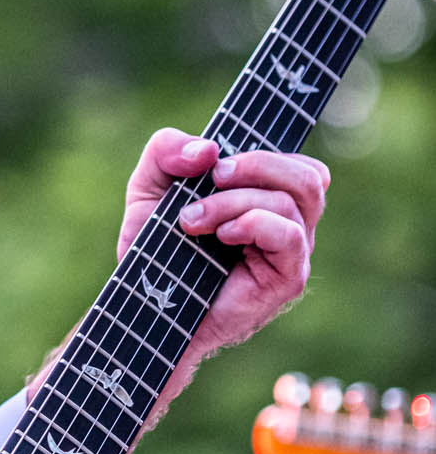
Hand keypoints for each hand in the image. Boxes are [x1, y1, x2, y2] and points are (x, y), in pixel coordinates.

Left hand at [118, 129, 328, 361]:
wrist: (147, 305)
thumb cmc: (155, 246)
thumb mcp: (148, 186)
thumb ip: (166, 150)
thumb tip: (207, 148)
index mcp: (266, 196)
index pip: (296, 161)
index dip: (265, 150)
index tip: (215, 159)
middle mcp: (288, 222)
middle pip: (306, 174)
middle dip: (256, 164)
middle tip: (211, 177)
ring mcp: (292, 251)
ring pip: (291, 200)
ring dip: (235, 200)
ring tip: (192, 219)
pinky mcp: (288, 278)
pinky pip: (289, 235)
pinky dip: (253, 224)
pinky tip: (222, 236)